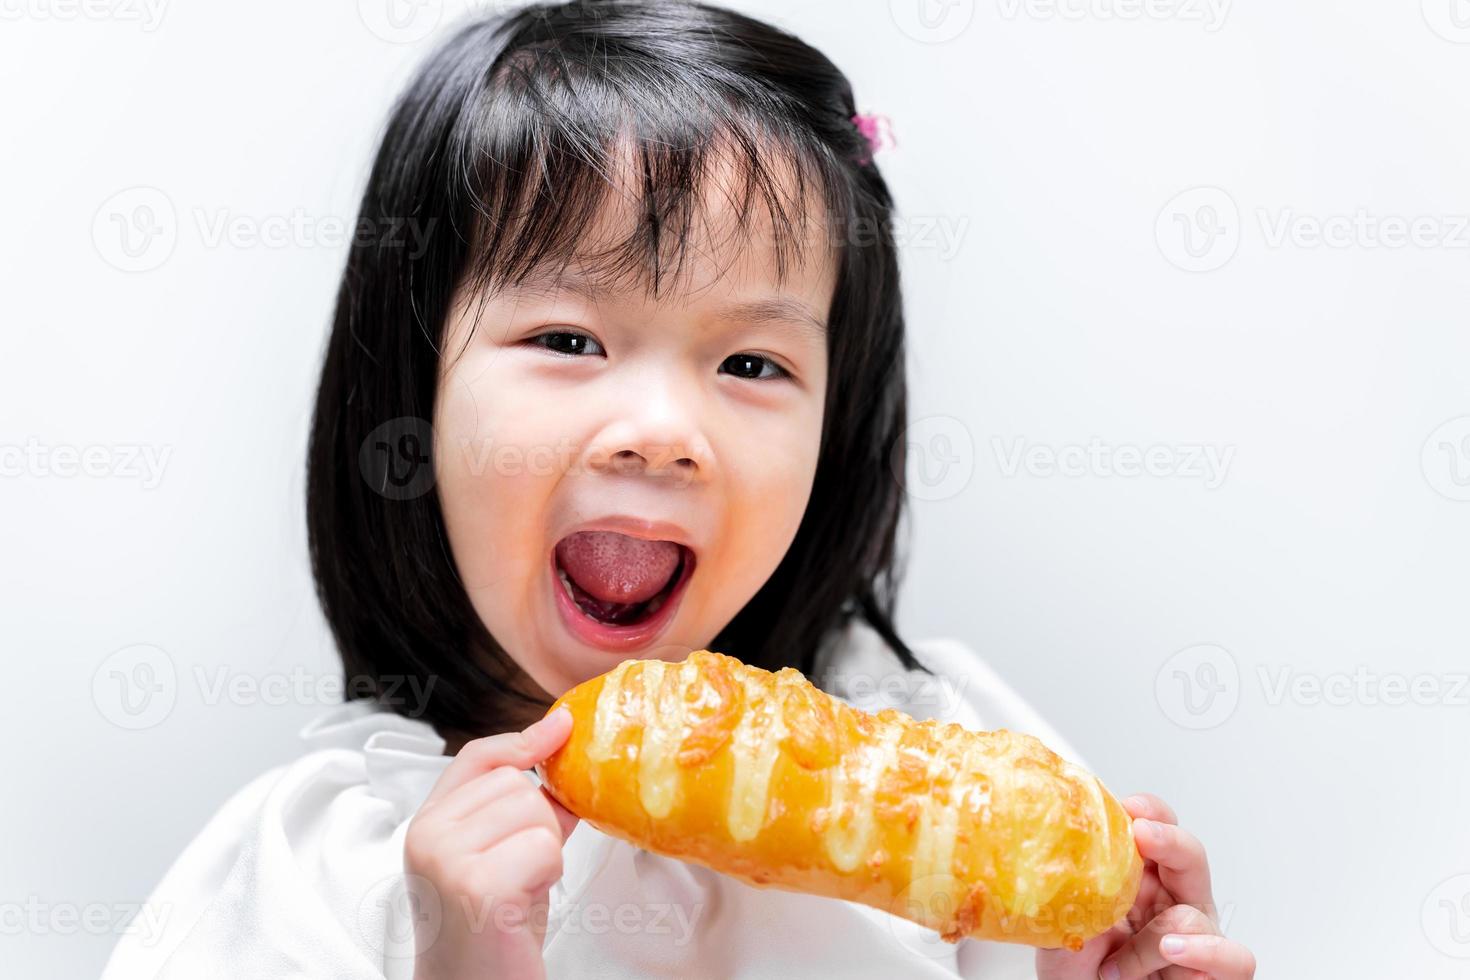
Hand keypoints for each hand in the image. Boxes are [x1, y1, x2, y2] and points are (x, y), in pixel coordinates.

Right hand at [404, 707, 577, 979]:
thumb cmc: (491, 933)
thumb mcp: (499, 857)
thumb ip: (520, 810)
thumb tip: (560, 756)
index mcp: (426, 824)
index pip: (476, 758)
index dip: (522, 740)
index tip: (560, 726)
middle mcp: (427, 835)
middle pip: (517, 784)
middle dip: (538, 824)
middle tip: (520, 874)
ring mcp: (448, 858)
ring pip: (534, 810)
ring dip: (545, 851)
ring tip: (519, 889)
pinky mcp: (479, 884)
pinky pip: (543, 845)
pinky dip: (548, 873)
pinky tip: (523, 903)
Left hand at [1035, 793, 1254, 979]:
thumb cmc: (1077, 974)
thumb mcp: (1062, 927)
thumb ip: (1066, 892)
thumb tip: (1049, 852)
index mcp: (1135, 880)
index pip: (1154, 830)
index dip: (1149, 811)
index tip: (1127, 808)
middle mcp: (1170, 901)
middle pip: (1189, 853)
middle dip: (1167, 838)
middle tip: (1142, 834)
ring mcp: (1197, 937)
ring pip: (1195, 914)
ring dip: (1153, 938)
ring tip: (1118, 964)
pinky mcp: (1215, 971)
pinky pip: (1234, 956)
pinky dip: (1205, 952)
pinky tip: (1170, 952)